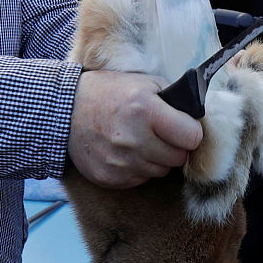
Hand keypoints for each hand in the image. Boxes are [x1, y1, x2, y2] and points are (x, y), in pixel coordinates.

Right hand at [67, 69, 202, 188]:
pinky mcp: (110, 177)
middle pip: (178, 158)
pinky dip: (137, 168)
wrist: (65, 111)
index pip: (192, 137)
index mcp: (146, 110)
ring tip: (139, 141)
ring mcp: (121, 162)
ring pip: (160, 171)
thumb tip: (197, 118)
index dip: (190, 132)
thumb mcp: (143, 82)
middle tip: (159, 134)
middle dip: (174, 146)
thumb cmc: (108, 93)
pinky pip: (140, 179)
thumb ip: (173, 100)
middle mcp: (134, 139)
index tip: (182, 128)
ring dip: (156, 158)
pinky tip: (124, 151)